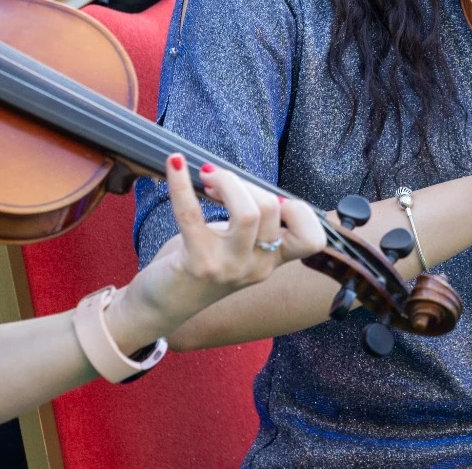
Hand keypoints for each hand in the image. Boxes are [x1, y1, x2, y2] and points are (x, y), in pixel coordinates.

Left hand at [105, 156, 322, 352]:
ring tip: (207, 177)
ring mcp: (229, 267)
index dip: (299, 211)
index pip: (312, 239)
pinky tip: (174, 164)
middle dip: (245, 183)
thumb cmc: (200, 268)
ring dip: (227, 181)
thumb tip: (248, 183)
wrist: (160, 308)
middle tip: (218, 181)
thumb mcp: (238, 251)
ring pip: (248, 212)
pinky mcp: (197, 263)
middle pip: (273, 208)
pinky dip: (181, 183)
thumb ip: (253, 226)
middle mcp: (257, 267)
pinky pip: (192, 214)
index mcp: (271, 262)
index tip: (270, 198)